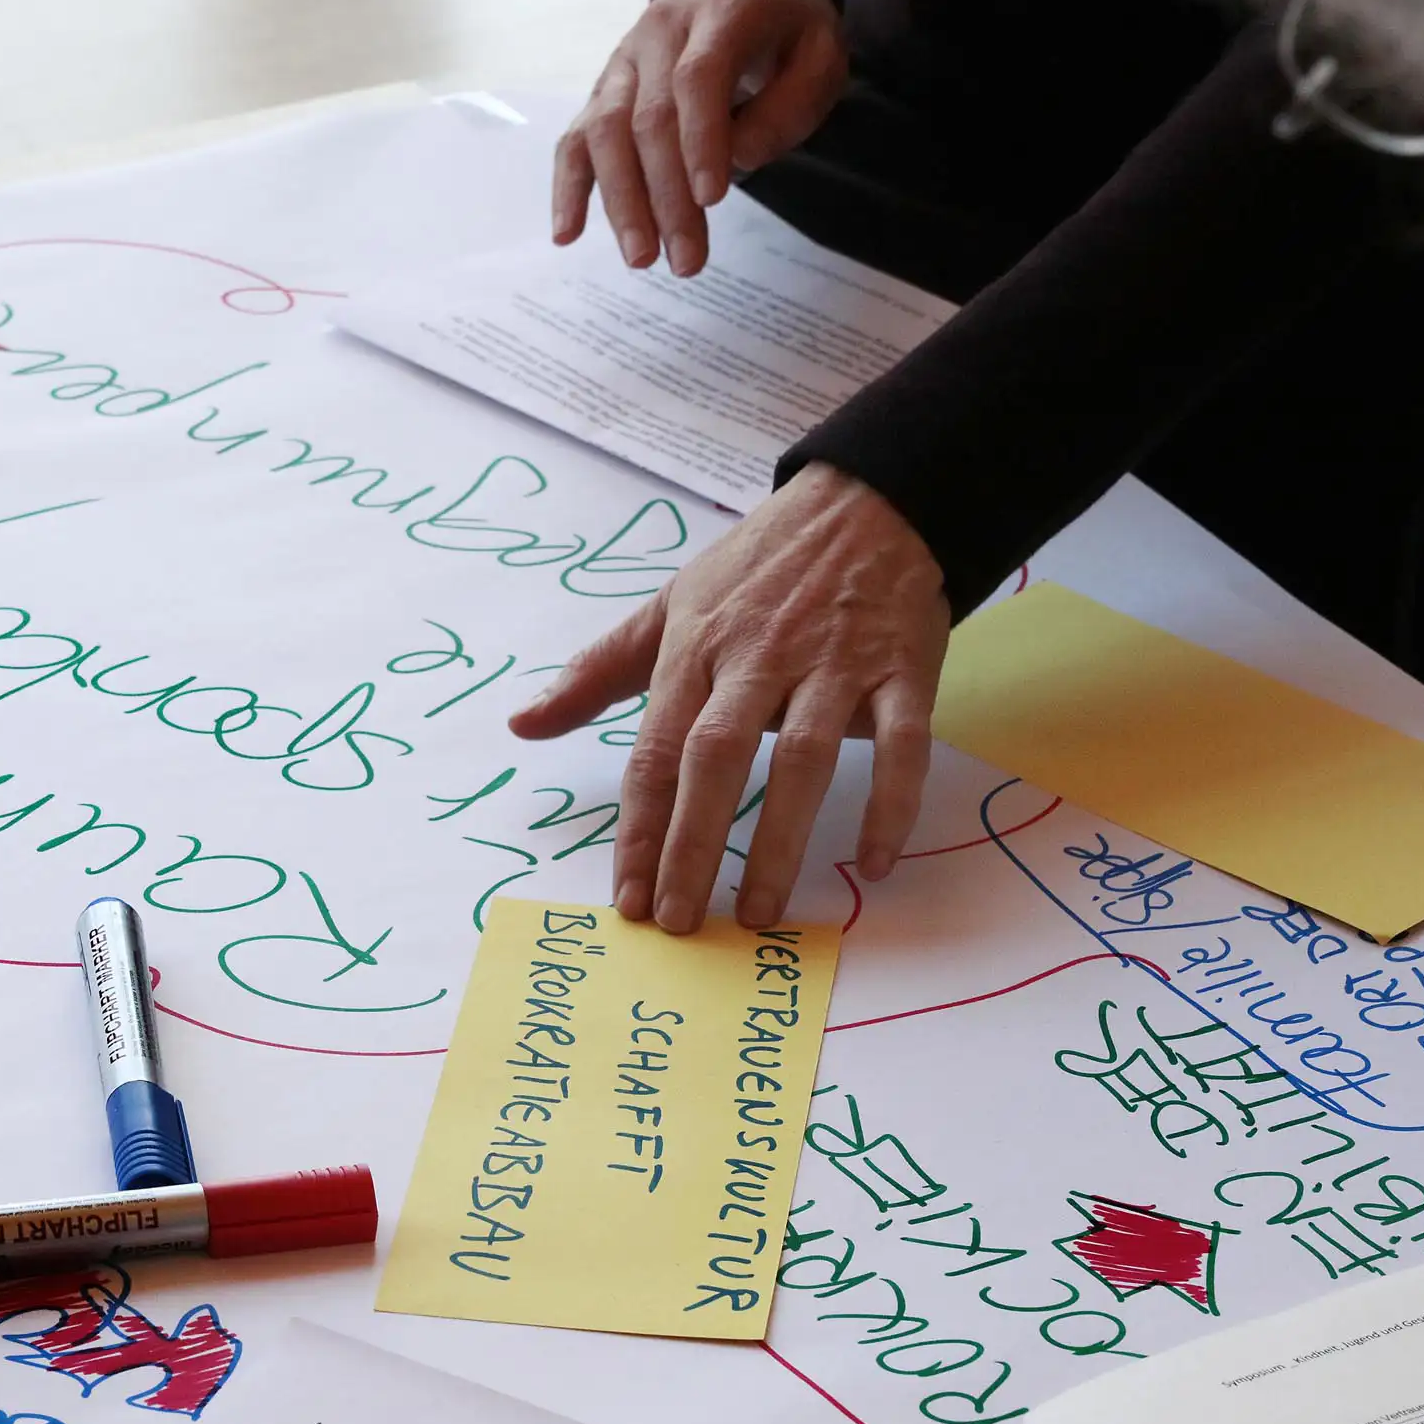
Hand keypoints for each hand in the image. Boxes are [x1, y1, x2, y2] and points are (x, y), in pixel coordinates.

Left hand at [508, 462, 945, 933]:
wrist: (869, 502)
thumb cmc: (759, 566)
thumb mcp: (670, 606)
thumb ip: (598, 672)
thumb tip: (523, 725)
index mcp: (695, 649)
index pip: (656, 751)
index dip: (640, 829)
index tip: (629, 899)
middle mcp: (758, 660)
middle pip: (715, 759)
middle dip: (693, 844)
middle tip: (681, 921)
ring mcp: (832, 665)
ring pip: (802, 758)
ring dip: (778, 839)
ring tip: (760, 911)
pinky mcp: (901, 671)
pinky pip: (899, 746)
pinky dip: (890, 805)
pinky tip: (874, 864)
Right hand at [553, 0, 847, 276]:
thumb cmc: (786, 34)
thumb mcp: (820, 58)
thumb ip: (789, 108)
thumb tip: (735, 160)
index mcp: (719, 13)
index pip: (697, 78)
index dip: (700, 140)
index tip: (712, 200)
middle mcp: (659, 32)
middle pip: (648, 117)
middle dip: (666, 196)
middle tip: (686, 260)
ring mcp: (623, 61)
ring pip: (605, 131)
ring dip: (620, 202)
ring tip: (642, 259)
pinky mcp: (604, 90)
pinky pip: (577, 138)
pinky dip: (569, 187)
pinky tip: (568, 234)